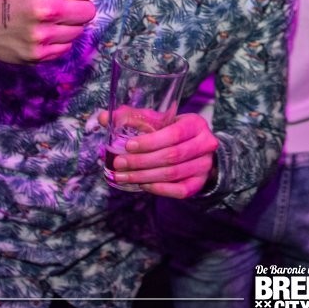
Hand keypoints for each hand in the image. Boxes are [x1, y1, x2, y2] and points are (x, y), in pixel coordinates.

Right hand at [0, 0, 99, 63]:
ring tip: (47, 14)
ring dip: (69, 23)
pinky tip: (40, 29)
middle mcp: (48, 13)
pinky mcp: (38, 56)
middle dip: (76, 4)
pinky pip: (66, 48)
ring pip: (80, 30)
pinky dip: (58, 41)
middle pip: (90, 11)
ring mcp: (43, 37)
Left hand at [104, 112, 218, 198]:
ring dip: (145, 176)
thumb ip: (133, 117)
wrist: (198, 150)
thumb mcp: (159, 121)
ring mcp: (204, 165)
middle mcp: (205, 144)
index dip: (150, 142)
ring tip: (123, 176)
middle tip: (119, 164)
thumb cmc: (174, 132)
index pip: (174, 134)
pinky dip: (159, 189)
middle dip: (141, 161)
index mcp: (195, 124)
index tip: (128, 146)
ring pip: (173, 174)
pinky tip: (142, 185)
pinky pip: (180, 190)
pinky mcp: (200, 183)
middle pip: (172, 156)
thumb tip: (103, 117)